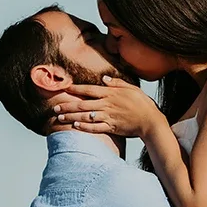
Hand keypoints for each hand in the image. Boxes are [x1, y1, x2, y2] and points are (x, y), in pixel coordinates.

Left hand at [46, 77, 160, 140]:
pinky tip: (74, 126)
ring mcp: (108, 117)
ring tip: (60, 117)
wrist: (151, 121)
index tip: (64, 88)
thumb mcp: (132, 88)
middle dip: (67, 105)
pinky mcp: (111, 127)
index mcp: (111, 94)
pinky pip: (94, 128)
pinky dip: (84, 127)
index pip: (89, 90)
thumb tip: (104, 79)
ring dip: (71, 117)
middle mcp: (107, 104)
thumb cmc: (143, 104)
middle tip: (55, 107)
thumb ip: (117, 83)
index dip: (75, 89)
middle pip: (82, 104)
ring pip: (85, 117)